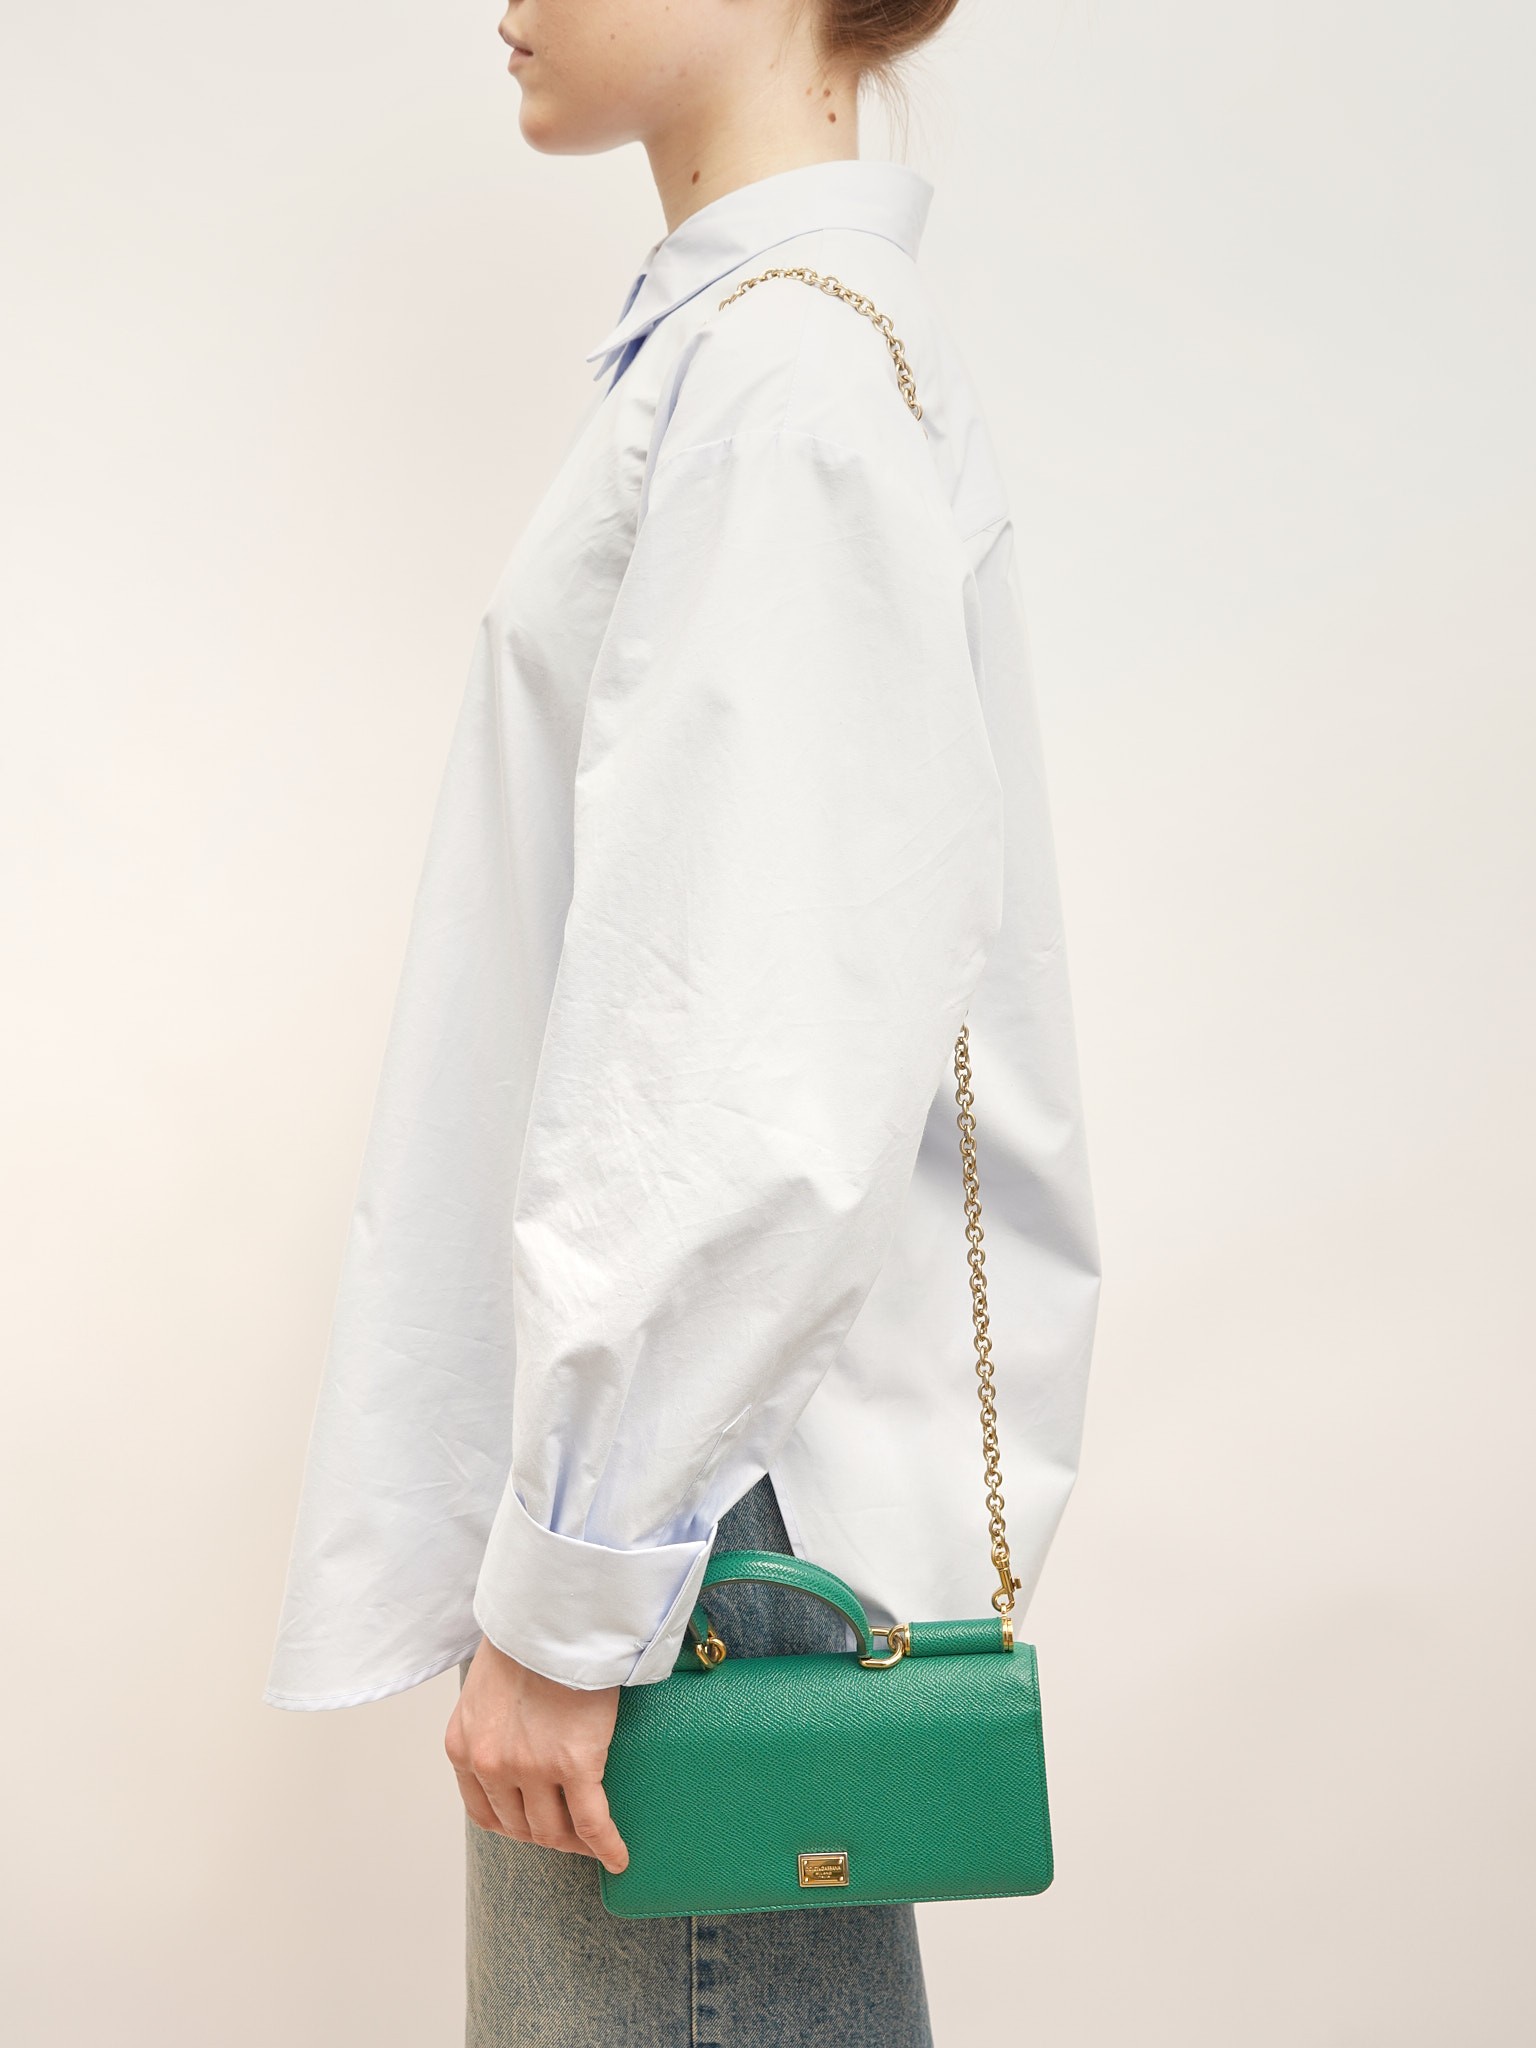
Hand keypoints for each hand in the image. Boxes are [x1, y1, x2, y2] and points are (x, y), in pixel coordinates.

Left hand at [445, 1636, 629, 1873]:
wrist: (554, 1610)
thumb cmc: (529, 1635)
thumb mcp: (487, 1686)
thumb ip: (492, 1723)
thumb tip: (519, 1739)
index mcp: (463, 1746)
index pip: (484, 1812)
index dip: (515, 1827)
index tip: (538, 1827)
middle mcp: (490, 1764)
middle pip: (521, 1826)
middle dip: (549, 1836)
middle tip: (576, 1834)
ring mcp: (530, 1768)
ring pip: (555, 1831)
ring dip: (577, 1844)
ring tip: (598, 1842)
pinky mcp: (573, 1764)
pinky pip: (592, 1822)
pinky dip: (606, 1846)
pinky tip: (619, 1856)